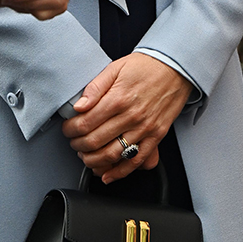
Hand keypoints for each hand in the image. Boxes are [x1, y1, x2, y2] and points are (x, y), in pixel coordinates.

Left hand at [61, 52, 191, 182]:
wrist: (174, 68)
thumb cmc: (145, 67)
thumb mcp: (115, 68)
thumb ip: (95, 87)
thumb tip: (79, 105)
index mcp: (118, 98)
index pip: (86, 122)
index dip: (71, 129)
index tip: (67, 129)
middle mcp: (131, 116)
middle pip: (96, 141)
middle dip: (78, 145)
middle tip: (73, 142)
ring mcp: (145, 129)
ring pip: (114, 155)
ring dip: (94, 161)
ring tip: (85, 157)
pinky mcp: (156, 137)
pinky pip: (137, 161)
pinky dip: (120, 172)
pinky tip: (107, 174)